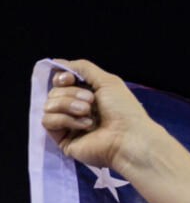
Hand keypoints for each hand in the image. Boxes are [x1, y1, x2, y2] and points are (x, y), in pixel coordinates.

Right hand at [41, 59, 160, 173]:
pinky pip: (48, 121)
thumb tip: (57, 62)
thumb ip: (82, 68)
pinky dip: (65, 119)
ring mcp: (68, 125)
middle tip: (91, 101)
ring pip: (48, 105)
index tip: (70, 79)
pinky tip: (85, 125)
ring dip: (67, 105)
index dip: (61, 77)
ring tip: (88, 112)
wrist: (129, 138)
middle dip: (70, 93)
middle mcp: (76, 109)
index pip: (60, 82)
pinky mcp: (63, 140)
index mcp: (86, 95)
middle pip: (53, 92)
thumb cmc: (123, 110)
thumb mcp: (107, 81)